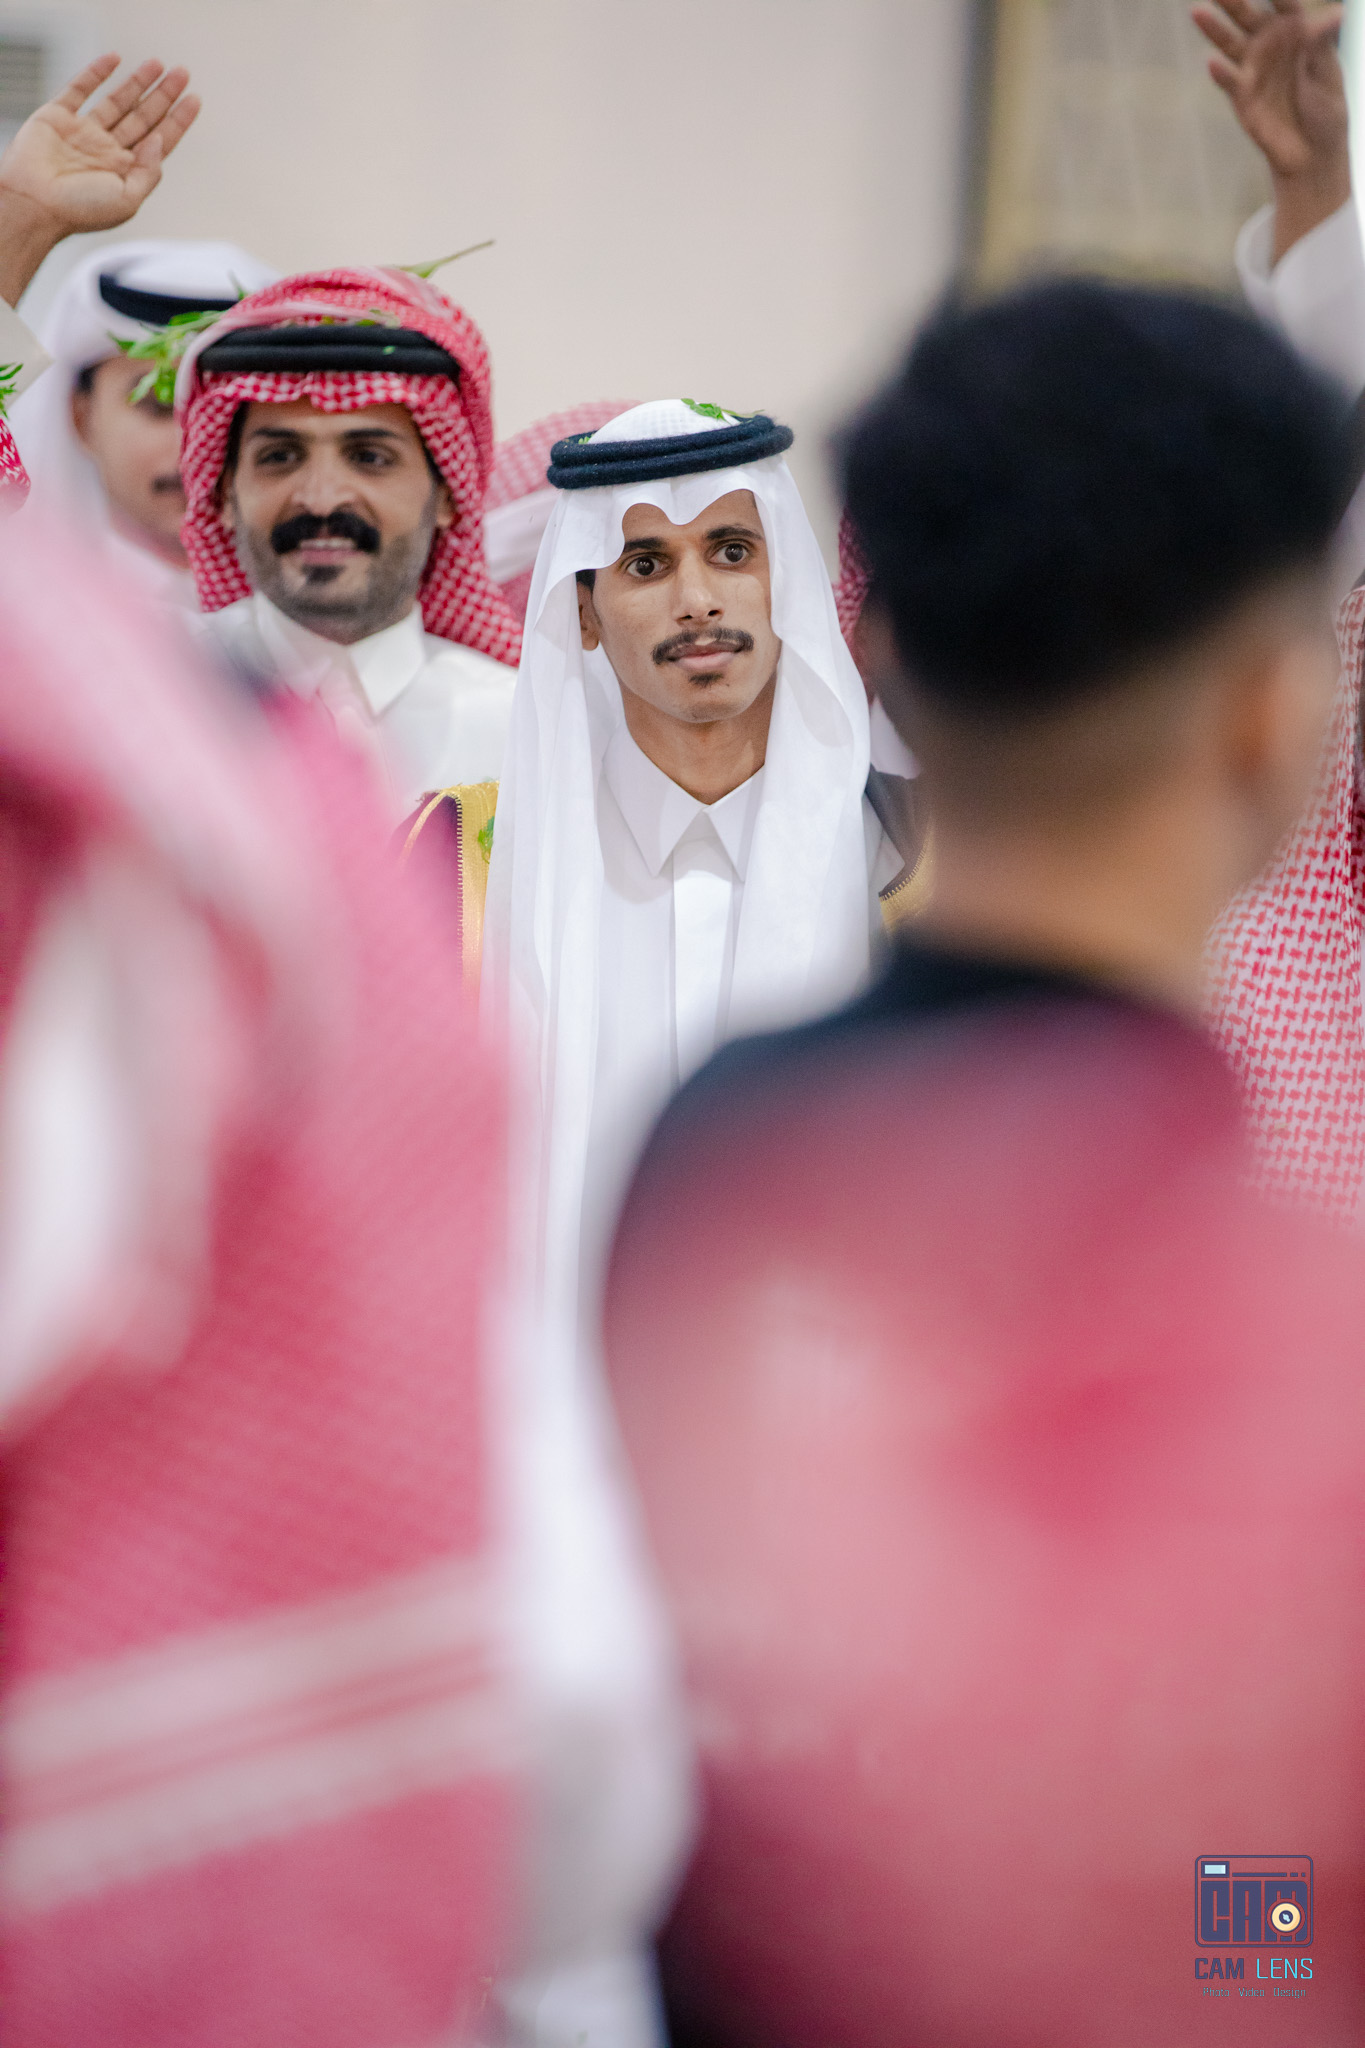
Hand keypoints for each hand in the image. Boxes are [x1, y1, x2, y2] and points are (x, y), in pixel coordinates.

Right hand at [0, 55, 199, 303]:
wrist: (34, 203)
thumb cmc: (79, 210)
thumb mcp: (128, 200)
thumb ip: (149, 172)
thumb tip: (158, 140)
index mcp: (125, 172)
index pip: (158, 141)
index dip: (177, 120)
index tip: (194, 99)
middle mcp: (107, 151)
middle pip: (143, 117)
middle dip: (163, 95)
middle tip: (182, 74)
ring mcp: (83, 133)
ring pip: (117, 101)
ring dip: (137, 82)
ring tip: (158, 64)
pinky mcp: (58, 117)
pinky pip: (80, 89)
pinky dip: (96, 73)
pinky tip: (115, 59)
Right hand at [1192, 1, 1348, 259]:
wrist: (1311, 155)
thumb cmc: (1326, 112)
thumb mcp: (1328, 76)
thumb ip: (1321, 45)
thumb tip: (1334, 14)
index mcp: (1298, 36)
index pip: (1286, 7)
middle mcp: (1272, 48)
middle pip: (1250, 18)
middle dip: (1233, 1)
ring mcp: (1254, 72)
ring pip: (1231, 44)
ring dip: (1215, 30)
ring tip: (1198, 12)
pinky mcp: (1241, 99)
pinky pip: (1229, 83)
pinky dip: (1220, 75)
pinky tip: (1211, 63)